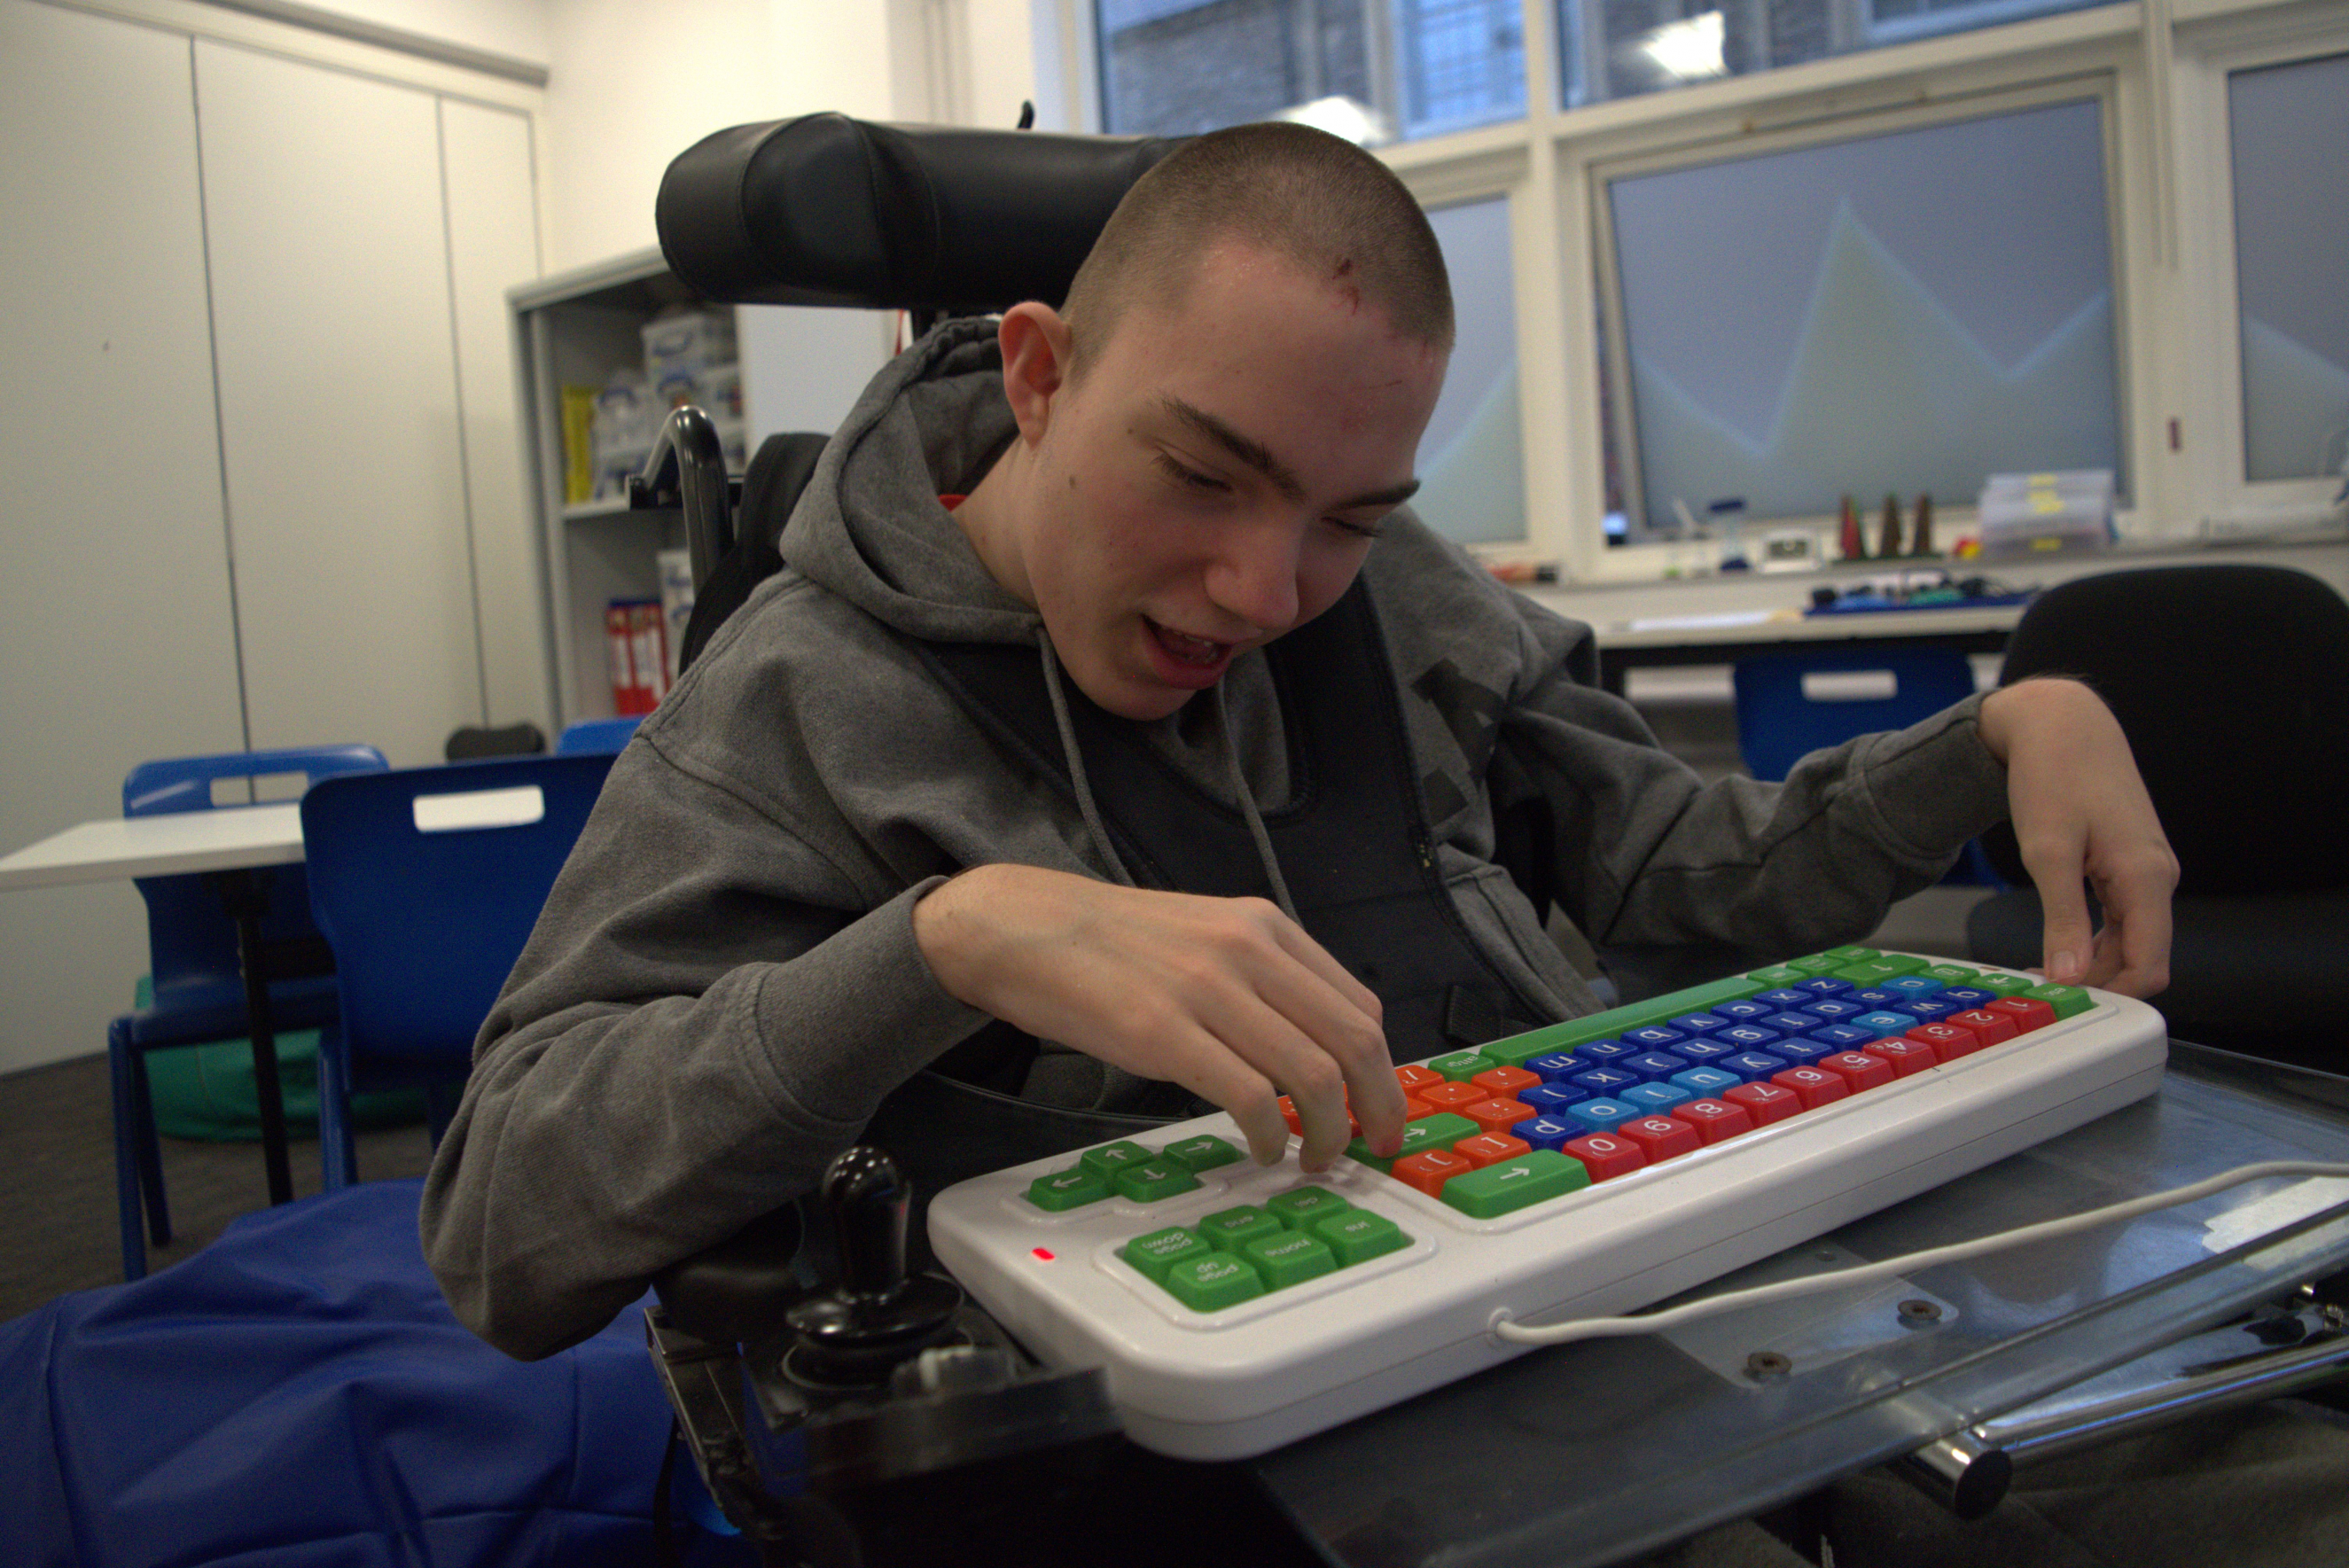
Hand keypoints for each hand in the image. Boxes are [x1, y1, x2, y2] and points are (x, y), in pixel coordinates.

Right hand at [912, 865, 1405, 1169]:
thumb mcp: (1205, 934)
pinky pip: (1247, 1096)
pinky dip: (1266, 1135)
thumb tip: (1313, 1047)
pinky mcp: (1162, 1032)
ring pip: (1310, 1074)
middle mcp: (1247, 950)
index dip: (1382, 1069)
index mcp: (1264, 926)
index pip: (1358, 1005)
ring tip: (1314, 1157)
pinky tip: (1258, 1148)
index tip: (1380, 1107)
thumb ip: (1261, 978)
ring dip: (1326, 1132)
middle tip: (1374, 1146)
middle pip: (1352, 1040)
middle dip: (1377, 1106)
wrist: (1024, 927)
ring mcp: (1206, 989)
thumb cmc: (1110, 942)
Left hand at [1976, 678, 2176, 997]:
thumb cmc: (2054, 776)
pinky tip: (2057, 943)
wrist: (2061, 723)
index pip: (2151, 964)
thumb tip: (2071, 975)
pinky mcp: (2128, 862)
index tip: (2068, 1006)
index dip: (2115, 994)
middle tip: (2045, 995)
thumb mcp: (2047, 852)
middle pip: (2142, 956)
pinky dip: (2093, 935)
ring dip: (2094, 961)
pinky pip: (2120, 914)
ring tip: (2043, 972)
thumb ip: (2063, 918)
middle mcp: (2156, 876)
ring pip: (2130, 937)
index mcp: (2146, 877)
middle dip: (2100, 981)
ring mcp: (2145, 869)